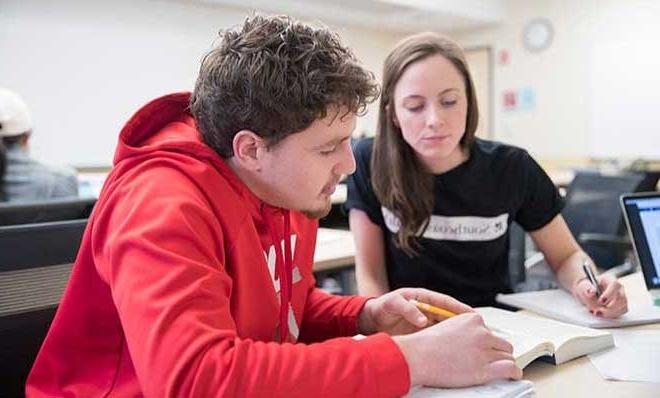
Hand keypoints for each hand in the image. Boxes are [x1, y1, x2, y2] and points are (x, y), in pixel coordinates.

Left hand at [358, 288, 471, 335]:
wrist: (371, 320)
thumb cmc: (382, 307)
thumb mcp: (392, 304)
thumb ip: (407, 309)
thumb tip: (423, 320)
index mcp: (423, 297)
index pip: (446, 302)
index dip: (460, 308)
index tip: (473, 315)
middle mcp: (428, 308)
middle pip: (450, 316)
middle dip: (464, 323)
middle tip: (478, 331)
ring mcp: (426, 320)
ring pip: (446, 327)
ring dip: (457, 334)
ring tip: (470, 342)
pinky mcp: (422, 332)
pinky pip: (438, 336)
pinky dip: (446, 342)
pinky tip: (453, 350)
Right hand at [393, 313, 521, 387]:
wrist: (417, 357)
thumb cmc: (425, 345)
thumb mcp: (445, 326)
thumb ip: (461, 330)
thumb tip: (470, 340)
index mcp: (472, 319)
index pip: (489, 330)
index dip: (486, 341)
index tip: (483, 348)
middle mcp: (481, 332)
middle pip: (501, 342)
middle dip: (496, 351)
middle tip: (490, 359)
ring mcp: (484, 350)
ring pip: (507, 355)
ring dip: (504, 362)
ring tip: (500, 368)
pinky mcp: (485, 368)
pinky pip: (510, 368)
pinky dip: (513, 373)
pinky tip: (512, 375)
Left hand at [572, 273, 627, 317]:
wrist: (588, 294)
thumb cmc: (587, 288)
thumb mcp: (583, 286)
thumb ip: (586, 288)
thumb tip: (591, 292)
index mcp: (609, 279)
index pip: (614, 285)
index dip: (609, 294)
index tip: (600, 301)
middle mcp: (618, 288)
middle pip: (621, 297)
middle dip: (610, 307)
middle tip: (598, 311)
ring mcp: (621, 297)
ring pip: (623, 306)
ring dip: (611, 312)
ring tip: (597, 313)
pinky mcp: (621, 306)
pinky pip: (621, 312)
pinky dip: (611, 315)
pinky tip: (602, 314)